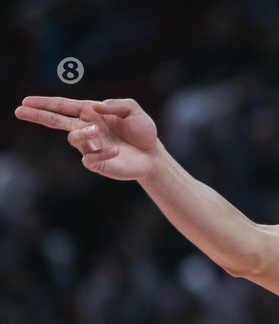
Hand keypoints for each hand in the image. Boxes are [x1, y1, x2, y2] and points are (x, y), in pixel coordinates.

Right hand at [15, 97, 159, 180]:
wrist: (153, 155)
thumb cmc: (142, 130)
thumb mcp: (133, 110)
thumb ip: (116, 105)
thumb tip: (95, 107)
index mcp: (92, 114)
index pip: (64, 106)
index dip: (45, 103)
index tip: (25, 101)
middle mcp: (87, 129)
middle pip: (57, 122)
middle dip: (38, 116)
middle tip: (20, 111)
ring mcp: (91, 147)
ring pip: (74, 139)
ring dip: (82, 133)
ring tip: (95, 130)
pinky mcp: (98, 163)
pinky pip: (91, 157)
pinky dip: (102, 152)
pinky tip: (116, 150)